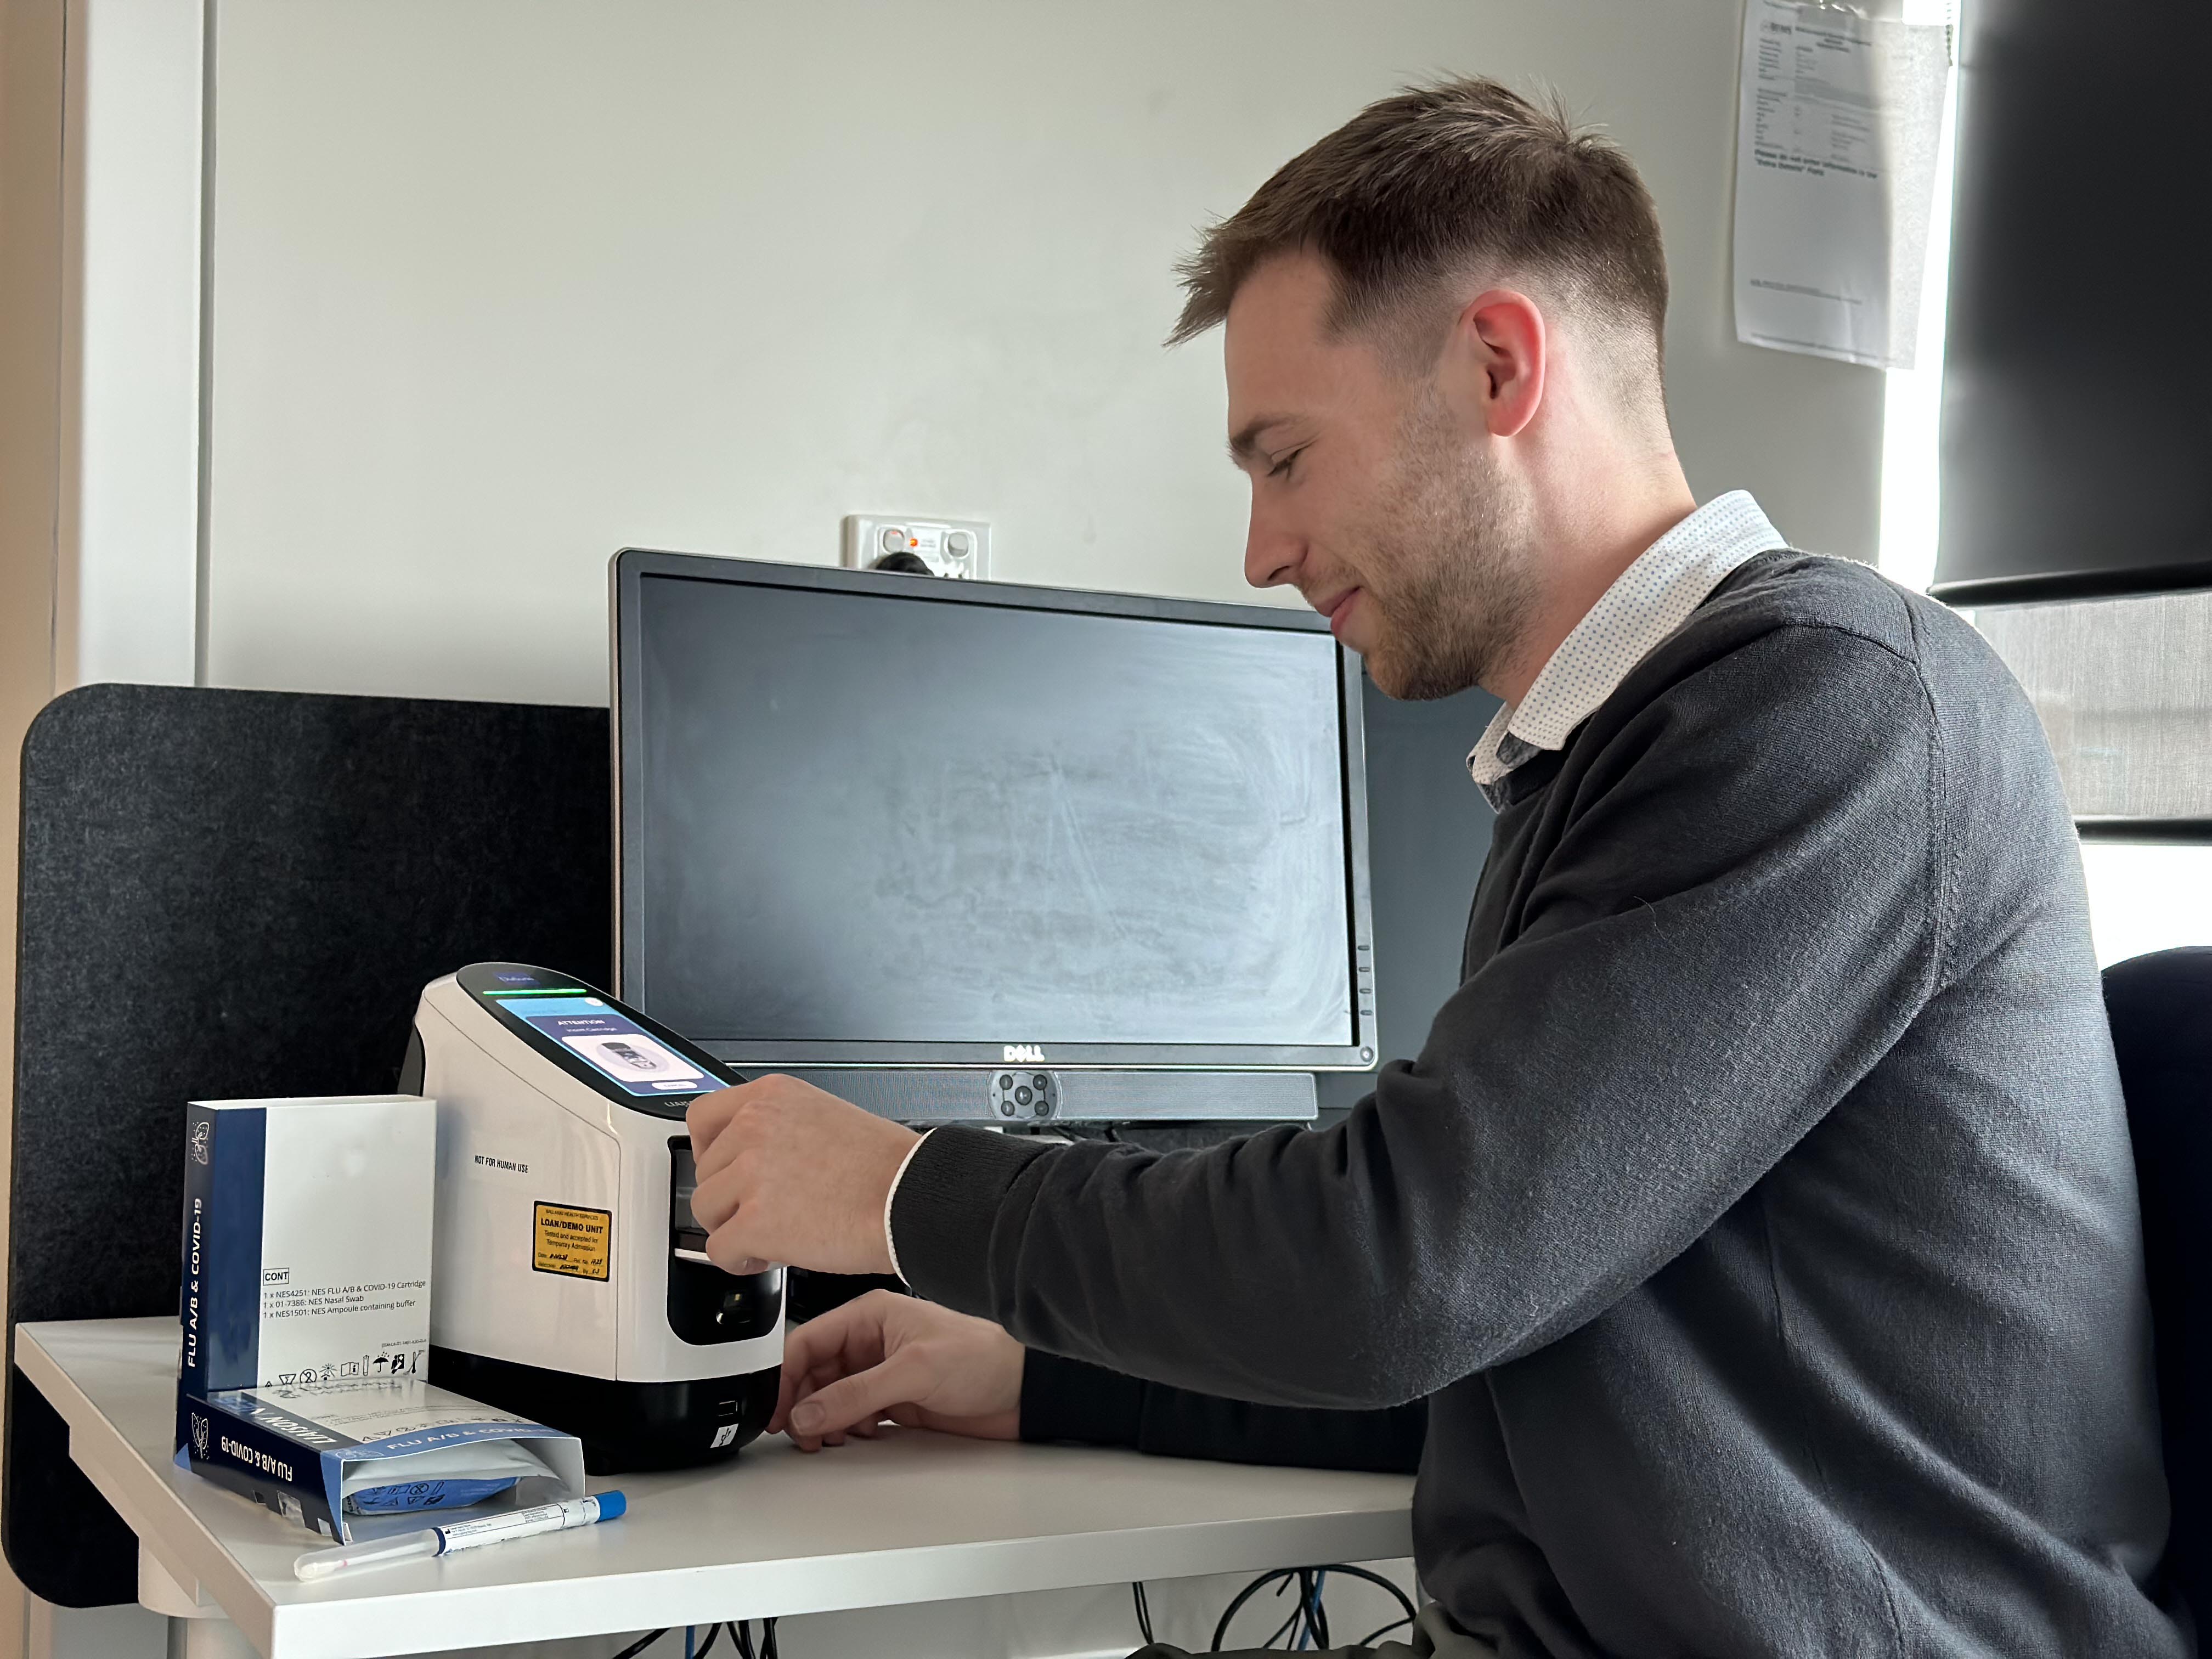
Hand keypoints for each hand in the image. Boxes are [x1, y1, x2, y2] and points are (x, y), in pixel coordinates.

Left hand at [687, 1076, 917, 1275]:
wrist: (910, 1199)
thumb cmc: (885, 1167)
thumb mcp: (824, 1116)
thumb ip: (780, 1127)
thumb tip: (752, 1157)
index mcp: (772, 1097)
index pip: (702, 1117)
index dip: (708, 1151)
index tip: (722, 1169)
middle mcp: (755, 1127)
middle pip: (705, 1172)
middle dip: (731, 1197)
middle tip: (764, 1210)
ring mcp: (751, 1174)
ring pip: (707, 1210)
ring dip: (734, 1228)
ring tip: (770, 1234)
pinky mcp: (755, 1221)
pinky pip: (719, 1250)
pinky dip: (739, 1260)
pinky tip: (768, 1256)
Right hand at [773, 1290, 1024, 1448]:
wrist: (1023, 1390)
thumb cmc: (983, 1357)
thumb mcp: (914, 1370)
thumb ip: (857, 1393)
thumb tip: (808, 1412)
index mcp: (870, 1316)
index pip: (808, 1342)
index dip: (785, 1377)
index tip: (776, 1411)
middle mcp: (871, 1342)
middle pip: (813, 1373)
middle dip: (802, 1404)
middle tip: (801, 1434)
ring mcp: (882, 1372)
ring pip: (830, 1397)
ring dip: (821, 1419)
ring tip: (826, 1438)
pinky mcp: (895, 1399)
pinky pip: (853, 1415)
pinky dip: (845, 1428)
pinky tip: (854, 1436)